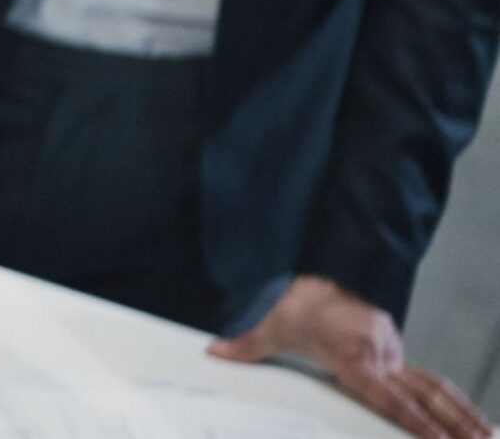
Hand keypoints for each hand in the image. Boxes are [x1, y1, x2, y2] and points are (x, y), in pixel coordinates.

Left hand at [208, 276, 490, 438]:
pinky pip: (423, 376)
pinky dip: (447, 398)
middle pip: (428, 395)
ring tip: (487, 436)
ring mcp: (390, 349)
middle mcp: (380, 355)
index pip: (392, 398)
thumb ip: (246, 345)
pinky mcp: (392, 344)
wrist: (312, 264)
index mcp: (354, 357)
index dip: (416, 422)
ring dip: (462, 413)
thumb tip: (215, 351)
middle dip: (457, 423)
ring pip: (434, 386)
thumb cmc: (292, 298)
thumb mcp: (269, 324)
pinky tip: (467, 418)